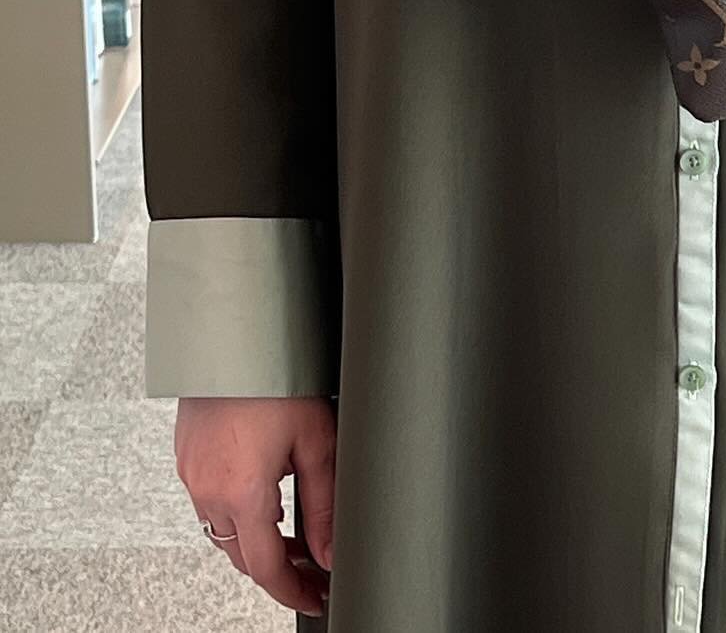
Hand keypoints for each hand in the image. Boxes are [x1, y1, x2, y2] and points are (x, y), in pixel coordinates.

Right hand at [175, 395, 335, 616]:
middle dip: (277, 568)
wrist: (236, 337)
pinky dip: (236, 511)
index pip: (266, 567)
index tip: (313, 597)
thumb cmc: (277, 378)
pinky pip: (209, 501)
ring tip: (292, 535)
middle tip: (311, 568)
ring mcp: (191, 473)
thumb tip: (330, 551)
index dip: (293, 590)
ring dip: (254, 539)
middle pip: (241, 554)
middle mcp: (208, 489)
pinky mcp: (187, 456)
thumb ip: (325, 504)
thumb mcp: (317, 441)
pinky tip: (262, 496)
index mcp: (242, 493)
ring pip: (222, 530)